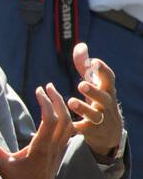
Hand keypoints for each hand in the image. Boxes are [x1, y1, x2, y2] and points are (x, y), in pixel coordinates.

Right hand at [0, 84, 73, 178]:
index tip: (38, 90)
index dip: (46, 103)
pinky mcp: (61, 152)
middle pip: (63, 118)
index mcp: (40, 149)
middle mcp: (54, 148)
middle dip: (57, 99)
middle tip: (46, 86)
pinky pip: (70, 131)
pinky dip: (67, 118)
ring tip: (53, 95)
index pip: (49, 120)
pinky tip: (59, 111)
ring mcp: (60, 150)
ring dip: (63, 107)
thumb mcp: (2, 164)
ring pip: (69, 124)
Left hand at [68, 43, 123, 158]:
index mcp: (107, 91)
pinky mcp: (91, 132)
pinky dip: (76, 127)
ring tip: (71, 101)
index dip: (102, 71)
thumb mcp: (94, 84)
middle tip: (81, 84)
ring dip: (83, 109)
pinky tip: (68, 124)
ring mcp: (101, 120)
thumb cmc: (99, 101)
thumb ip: (85, 66)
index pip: (109, 79)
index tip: (94, 62)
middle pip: (104, 98)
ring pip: (94, 115)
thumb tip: (80, 46)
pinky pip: (83, 130)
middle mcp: (107, 105)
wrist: (109, 132)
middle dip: (94, 91)